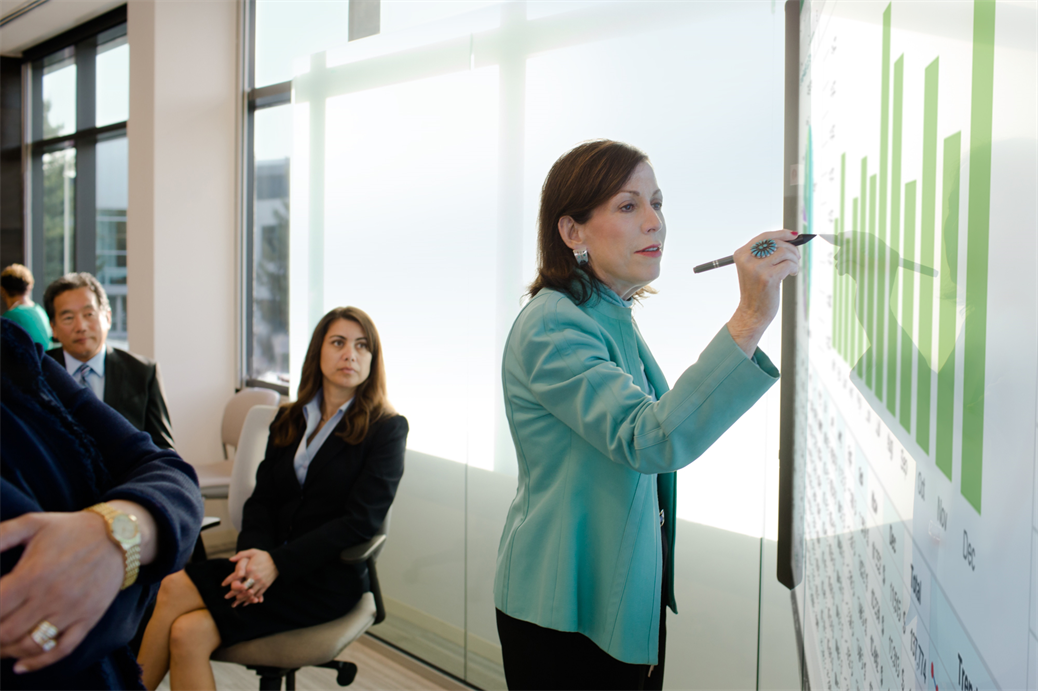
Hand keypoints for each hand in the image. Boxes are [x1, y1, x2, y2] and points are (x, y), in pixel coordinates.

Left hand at [0, 512, 125, 673]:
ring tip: (0, 646)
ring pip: (30, 645)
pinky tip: (20, 666)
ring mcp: (71, 611)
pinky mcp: (87, 619)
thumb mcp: (33, 523)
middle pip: (6, 632)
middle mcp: (51, 597)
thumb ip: (1, 535)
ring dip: (8, 651)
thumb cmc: (71, 529)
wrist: (120, 536)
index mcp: (33, 574)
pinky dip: (37, 663)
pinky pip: (60, 650)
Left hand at [222, 549, 277, 607]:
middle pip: (242, 588)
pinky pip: (257, 595)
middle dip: (233, 594)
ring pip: (249, 593)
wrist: (278, 561)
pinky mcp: (265, 586)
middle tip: (227, 597)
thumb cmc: (264, 556)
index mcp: (249, 569)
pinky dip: (251, 599)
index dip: (229, 581)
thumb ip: (241, 555)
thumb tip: (230, 559)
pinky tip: (246, 602)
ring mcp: (260, 582)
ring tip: (235, 603)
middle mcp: (254, 577)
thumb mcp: (252, 552)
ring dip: (241, 599)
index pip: (236, 577)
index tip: (223, 585)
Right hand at [727, 229, 800, 356]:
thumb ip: (765, 252)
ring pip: (785, 253)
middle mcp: (747, 259)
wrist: (752, 313)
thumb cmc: (756, 290)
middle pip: (776, 242)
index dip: (781, 233)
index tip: (794, 235)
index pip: (764, 236)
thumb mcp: (754, 268)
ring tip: (793, 268)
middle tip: (796, 257)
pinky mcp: (768, 278)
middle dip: (791, 248)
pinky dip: (794, 268)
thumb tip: (790, 237)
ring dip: (794, 260)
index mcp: (741, 254)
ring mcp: (757, 268)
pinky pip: (789, 264)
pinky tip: (792, 274)